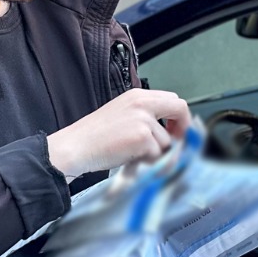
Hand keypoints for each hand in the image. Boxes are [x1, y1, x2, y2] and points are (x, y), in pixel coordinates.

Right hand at [47, 88, 191, 178]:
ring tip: (134, 154)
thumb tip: (170, 133)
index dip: (178, 117)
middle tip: (174, 144)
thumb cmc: (94, 136)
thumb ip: (145, 118)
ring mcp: (143, 119)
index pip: (172, 99)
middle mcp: (142, 102)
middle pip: (180, 108)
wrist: (75, 147)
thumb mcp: (122, 116)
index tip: (175, 130)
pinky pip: (157, 153)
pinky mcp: (142, 136)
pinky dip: (147, 160)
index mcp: (137, 96)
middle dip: (182, 129)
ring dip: (156, 152)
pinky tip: (129, 157)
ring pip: (168, 140)